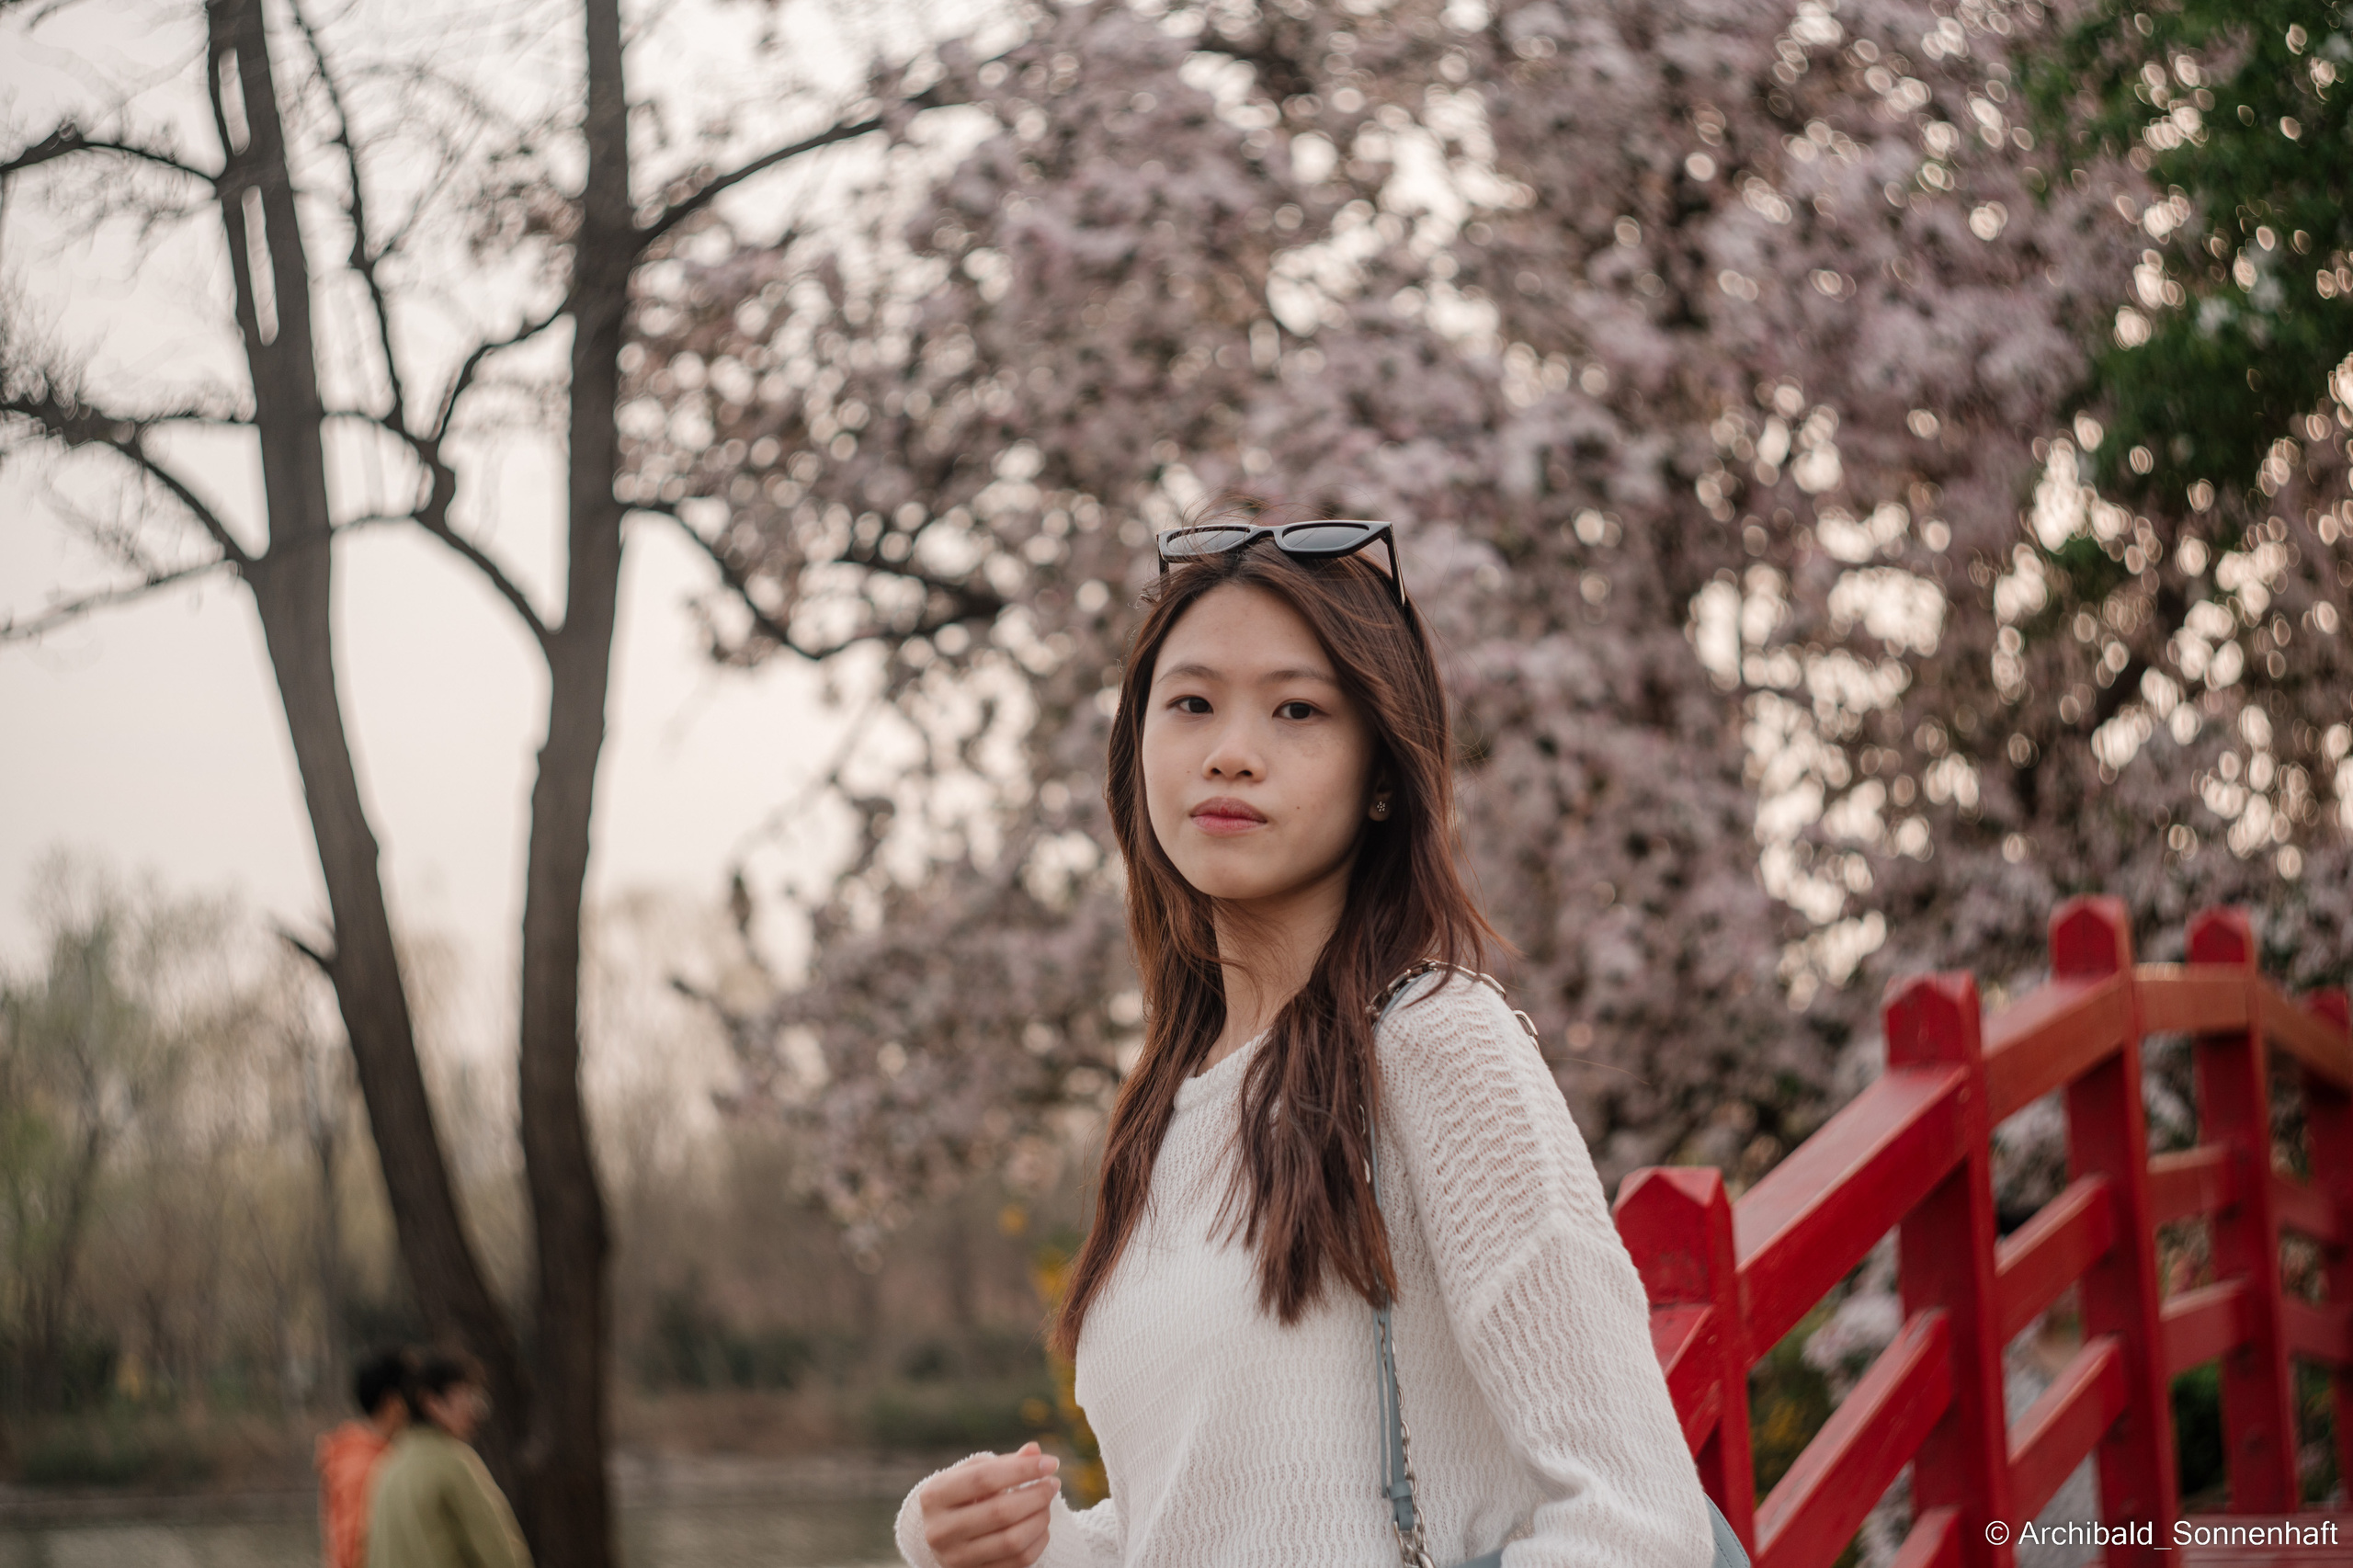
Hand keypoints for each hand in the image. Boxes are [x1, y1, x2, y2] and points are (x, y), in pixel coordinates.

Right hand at [919, 1441, 1060, 1567]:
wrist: (942, 1535)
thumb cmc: (961, 1496)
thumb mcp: (972, 1474)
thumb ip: (1003, 1462)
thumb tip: (1034, 1451)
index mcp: (935, 1495)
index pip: (984, 1478)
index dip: (1022, 1469)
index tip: (1050, 1463)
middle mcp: (940, 1530)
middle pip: (1001, 1511)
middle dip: (1036, 1495)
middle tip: (1052, 1484)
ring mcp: (956, 1558)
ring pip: (1012, 1540)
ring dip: (1040, 1519)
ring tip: (1046, 1504)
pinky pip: (1019, 1561)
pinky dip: (1038, 1541)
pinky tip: (1041, 1526)